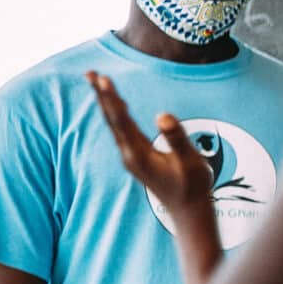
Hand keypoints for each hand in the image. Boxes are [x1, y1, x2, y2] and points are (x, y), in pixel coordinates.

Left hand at [90, 71, 215, 226]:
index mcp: (139, 154)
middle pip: (111, 119)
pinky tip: (114, 105)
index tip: (103, 79)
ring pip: (114, 124)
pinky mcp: (136, 157)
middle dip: (101, 95)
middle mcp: (130, 154)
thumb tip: (162, 115)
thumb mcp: (190, 162)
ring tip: (97, 83)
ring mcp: (131, 157)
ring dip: (106, 102)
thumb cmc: (192, 186)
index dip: (111, 98)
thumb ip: (177, 138)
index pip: (121, 120)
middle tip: (90, 73)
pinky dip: (115, 113)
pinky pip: (121, 130)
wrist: (187, 211)